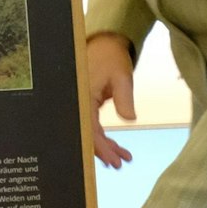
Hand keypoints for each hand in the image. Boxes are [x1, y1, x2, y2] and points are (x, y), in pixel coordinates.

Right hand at [86, 32, 135, 168]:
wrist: (106, 43)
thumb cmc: (111, 57)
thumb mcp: (121, 76)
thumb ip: (124, 97)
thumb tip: (129, 118)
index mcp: (81, 96)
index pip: (88, 128)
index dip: (99, 147)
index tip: (112, 161)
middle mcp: (78, 102)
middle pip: (87, 133)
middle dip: (102, 151)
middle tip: (118, 164)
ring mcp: (81, 104)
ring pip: (90, 131)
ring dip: (105, 146)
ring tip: (123, 157)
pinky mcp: (87, 104)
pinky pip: (93, 125)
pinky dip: (104, 137)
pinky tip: (117, 147)